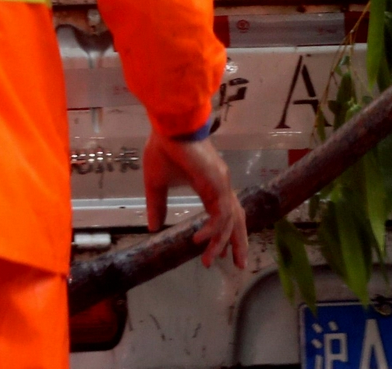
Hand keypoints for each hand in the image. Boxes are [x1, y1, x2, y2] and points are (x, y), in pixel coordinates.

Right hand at [143, 130, 247, 270]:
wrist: (169, 126)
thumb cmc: (164, 149)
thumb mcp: (156, 185)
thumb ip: (157, 206)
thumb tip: (152, 227)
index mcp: (212, 185)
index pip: (226, 213)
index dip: (226, 233)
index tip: (223, 254)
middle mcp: (221, 186)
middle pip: (237, 219)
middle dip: (238, 243)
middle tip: (239, 266)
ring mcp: (222, 184)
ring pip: (230, 220)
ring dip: (221, 242)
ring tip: (208, 261)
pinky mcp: (217, 183)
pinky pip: (221, 213)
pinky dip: (213, 230)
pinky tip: (199, 240)